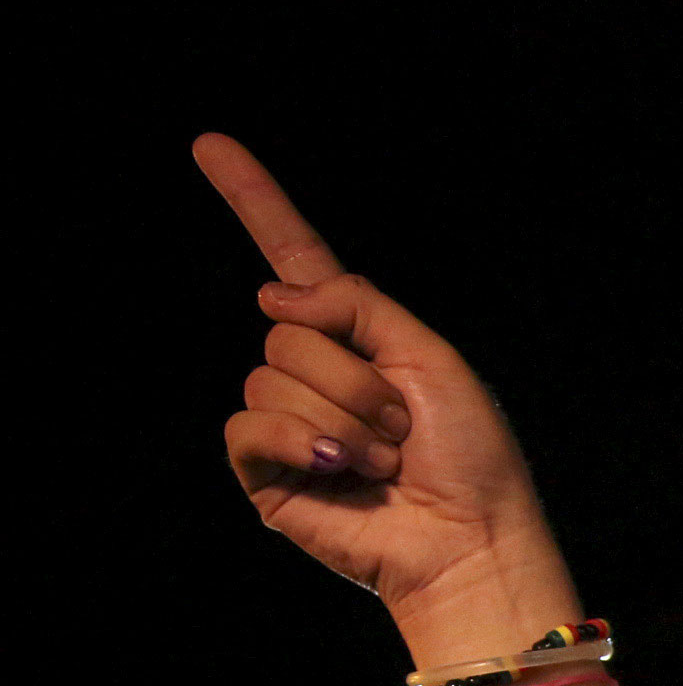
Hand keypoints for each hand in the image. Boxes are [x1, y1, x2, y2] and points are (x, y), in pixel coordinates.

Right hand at [194, 133, 582, 666]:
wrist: (469, 541)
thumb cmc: (469, 458)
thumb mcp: (428, 356)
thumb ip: (356, 304)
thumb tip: (272, 295)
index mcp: (360, 340)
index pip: (296, 260)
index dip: (255, 202)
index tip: (210, 144)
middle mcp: (316, 375)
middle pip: (287, 329)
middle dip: (354, 376)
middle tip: (403, 428)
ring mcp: (287, 423)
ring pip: (271, 376)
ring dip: (343, 419)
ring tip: (386, 461)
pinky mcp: (267, 471)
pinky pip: (251, 425)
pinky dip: (304, 443)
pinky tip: (344, 473)